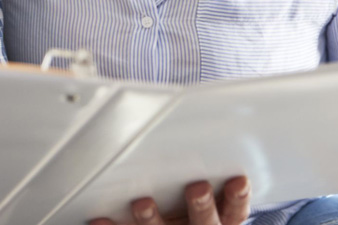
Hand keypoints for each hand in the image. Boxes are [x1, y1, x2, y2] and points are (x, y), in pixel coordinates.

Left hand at [89, 177, 250, 224]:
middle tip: (197, 188)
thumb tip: (197, 122)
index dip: (238, 197)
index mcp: (218, 220)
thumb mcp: (200, 187)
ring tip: (142, 203)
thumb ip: (200, 166)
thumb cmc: (183, 201)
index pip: (234, 212)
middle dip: (201, 207)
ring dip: (152, 220)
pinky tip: (99, 218)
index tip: (238, 180)